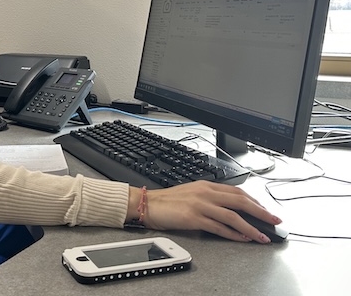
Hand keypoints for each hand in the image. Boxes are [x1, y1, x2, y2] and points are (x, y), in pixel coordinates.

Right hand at [129, 181, 281, 242]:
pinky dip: (234, 234)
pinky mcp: (194, 217)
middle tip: (275, 220)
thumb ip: (210, 197)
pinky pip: (219, 227)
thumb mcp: (192, 193)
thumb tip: (229, 208)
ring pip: (233, 215)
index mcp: (206, 185)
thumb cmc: (167, 201)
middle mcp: (206, 193)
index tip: (266, 210)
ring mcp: (200, 205)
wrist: (148, 204)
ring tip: (263, 235)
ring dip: (251, 226)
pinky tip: (242, 238)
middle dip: (261, 211)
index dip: (255, 201)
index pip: (237, 191)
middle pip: (240, 201)